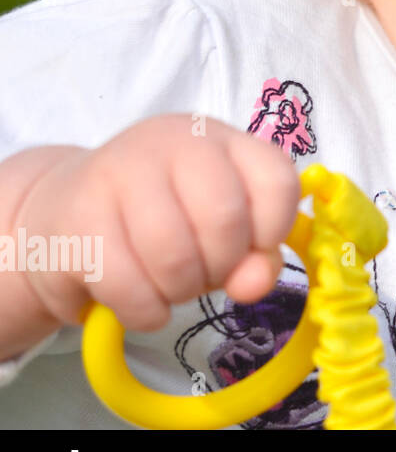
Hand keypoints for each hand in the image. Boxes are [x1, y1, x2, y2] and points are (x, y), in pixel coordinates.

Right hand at [13, 114, 303, 331]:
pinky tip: (141, 303)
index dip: (273, 230)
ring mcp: (119, 172)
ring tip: (171, 286)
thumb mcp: (223, 228)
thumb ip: (258, 255)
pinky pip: (128, 287)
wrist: (63, 211)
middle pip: (225, 220)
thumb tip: (253, 285)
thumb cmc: (163, 219)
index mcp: (220, 139)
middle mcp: (173, 142)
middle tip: (204, 273)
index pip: (276, 180)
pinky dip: (145, 312)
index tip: (252, 249)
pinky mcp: (76, 216)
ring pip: (175, 257)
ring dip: (181, 292)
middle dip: (221, 267)